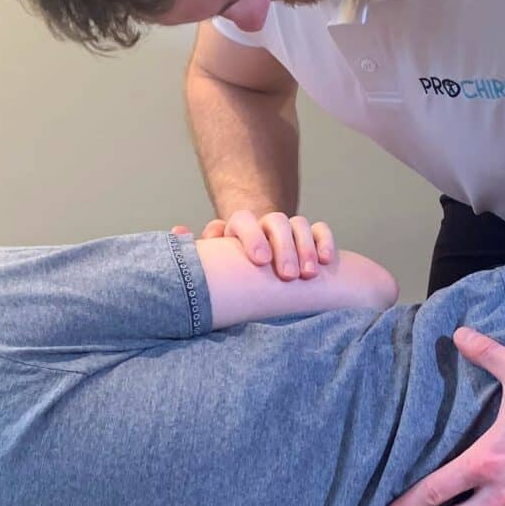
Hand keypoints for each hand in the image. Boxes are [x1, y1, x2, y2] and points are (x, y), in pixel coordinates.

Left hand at [171, 211, 335, 280]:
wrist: (262, 285)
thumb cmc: (233, 283)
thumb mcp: (216, 271)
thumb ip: (201, 253)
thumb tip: (178, 231)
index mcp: (238, 231)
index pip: (243, 220)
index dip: (251, 237)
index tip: (259, 262)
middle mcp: (263, 227)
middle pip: (275, 221)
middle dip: (283, 247)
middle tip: (285, 276)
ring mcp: (288, 232)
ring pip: (298, 224)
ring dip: (304, 248)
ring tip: (306, 275)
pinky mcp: (311, 239)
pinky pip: (320, 230)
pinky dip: (324, 242)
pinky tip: (326, 262)